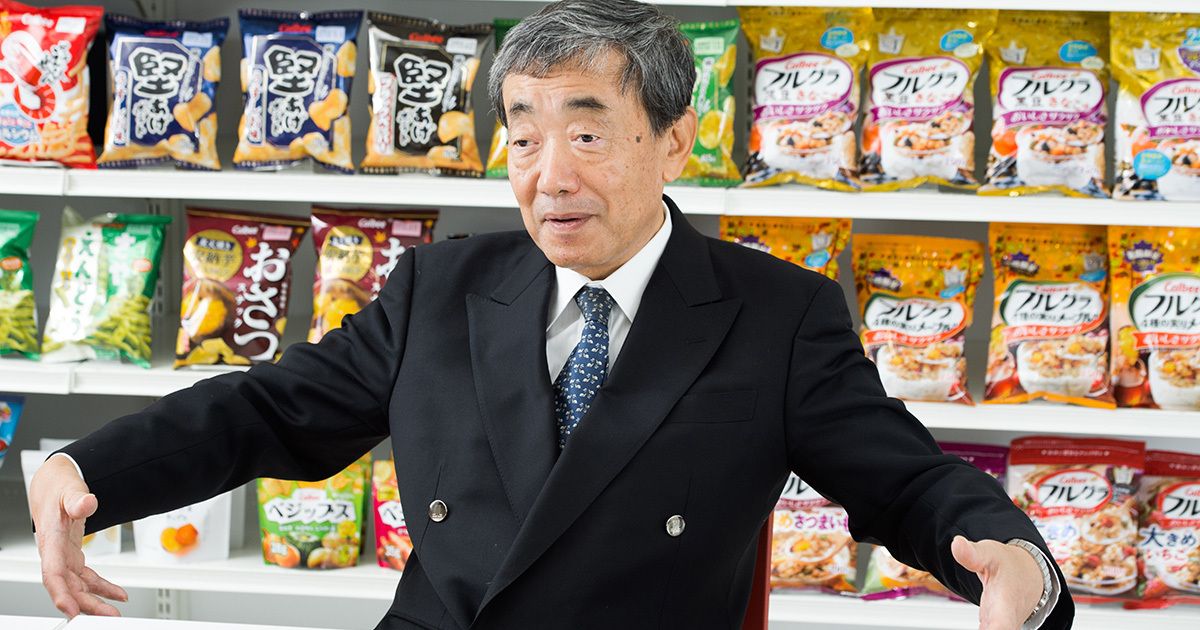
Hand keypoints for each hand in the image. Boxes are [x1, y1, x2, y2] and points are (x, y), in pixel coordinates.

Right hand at [28, 454, 126, 617]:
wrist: (53, 486)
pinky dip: (102, 588)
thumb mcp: (70, 489)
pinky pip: (87, 578)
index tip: (71, 611)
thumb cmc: (58, 488)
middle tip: (107, 617)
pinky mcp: (73, 556)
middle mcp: (55, 553)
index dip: (61, 595)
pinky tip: (118, 594)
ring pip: (78, 586)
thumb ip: (78, 499)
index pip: (52, 573)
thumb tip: (88, 503)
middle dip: (86, 605)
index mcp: (51, 540)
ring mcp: (64, 557)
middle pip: (68, 586)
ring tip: (114, 612)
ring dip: (95, 601)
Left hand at [952, 536, 1043, 629]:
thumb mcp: (991, 554)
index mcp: (1006, 607)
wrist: (1027, 575)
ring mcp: (1000, 629)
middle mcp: (1005, 624)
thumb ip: (973, 553)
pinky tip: (959, 629)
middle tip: (977, 627)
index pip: (1001, 627)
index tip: (986, 629)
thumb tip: (957, 545)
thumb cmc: (1009, 566)